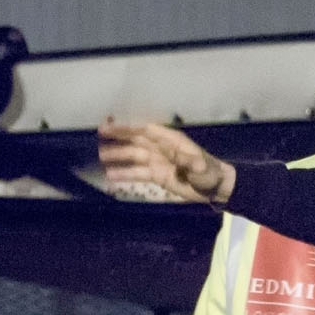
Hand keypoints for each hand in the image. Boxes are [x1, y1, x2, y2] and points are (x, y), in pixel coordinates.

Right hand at [98, 120, 236, 204]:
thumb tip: (181, 157)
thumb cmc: (209, 173)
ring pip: (133, 156)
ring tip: (100, 157)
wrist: (215, 189)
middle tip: (99, 134)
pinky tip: (110, 176)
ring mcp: (157, 161)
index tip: (111, 126)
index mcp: (170, 140)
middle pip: (135, 139)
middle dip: (118, 136)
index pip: (145, 129)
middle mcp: (160, 147)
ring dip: (117, 156)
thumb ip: (190, 162)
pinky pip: (137, 173)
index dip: (128, 127)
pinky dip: (124, 174)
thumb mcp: (201, 166)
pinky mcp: (156, 175)